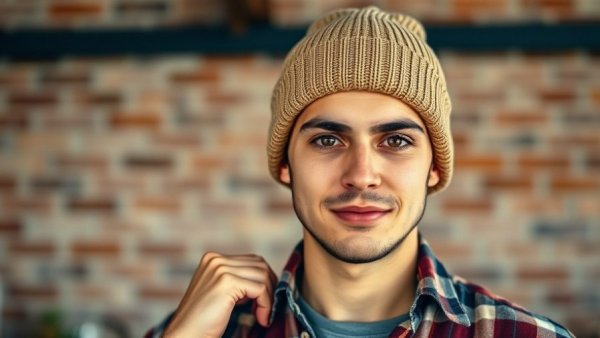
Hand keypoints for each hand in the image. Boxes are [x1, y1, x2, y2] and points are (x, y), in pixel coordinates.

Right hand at [162, 252, 277, 337]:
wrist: (186, 336)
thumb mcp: (222, 293)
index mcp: (213, 259)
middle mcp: (215, 259)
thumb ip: (239, 282)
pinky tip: (261, 319)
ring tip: (263, 315)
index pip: (252, 260)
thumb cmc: (204, 321)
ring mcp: (220, 268)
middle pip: (259, 264)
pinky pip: (260, 288)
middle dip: (270, 286)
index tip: (265, 301)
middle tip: (268, 308)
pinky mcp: (226, 282)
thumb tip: (268, 280)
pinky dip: (266, 305)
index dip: (264, 280)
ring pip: (262, 275)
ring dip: (269, 297)